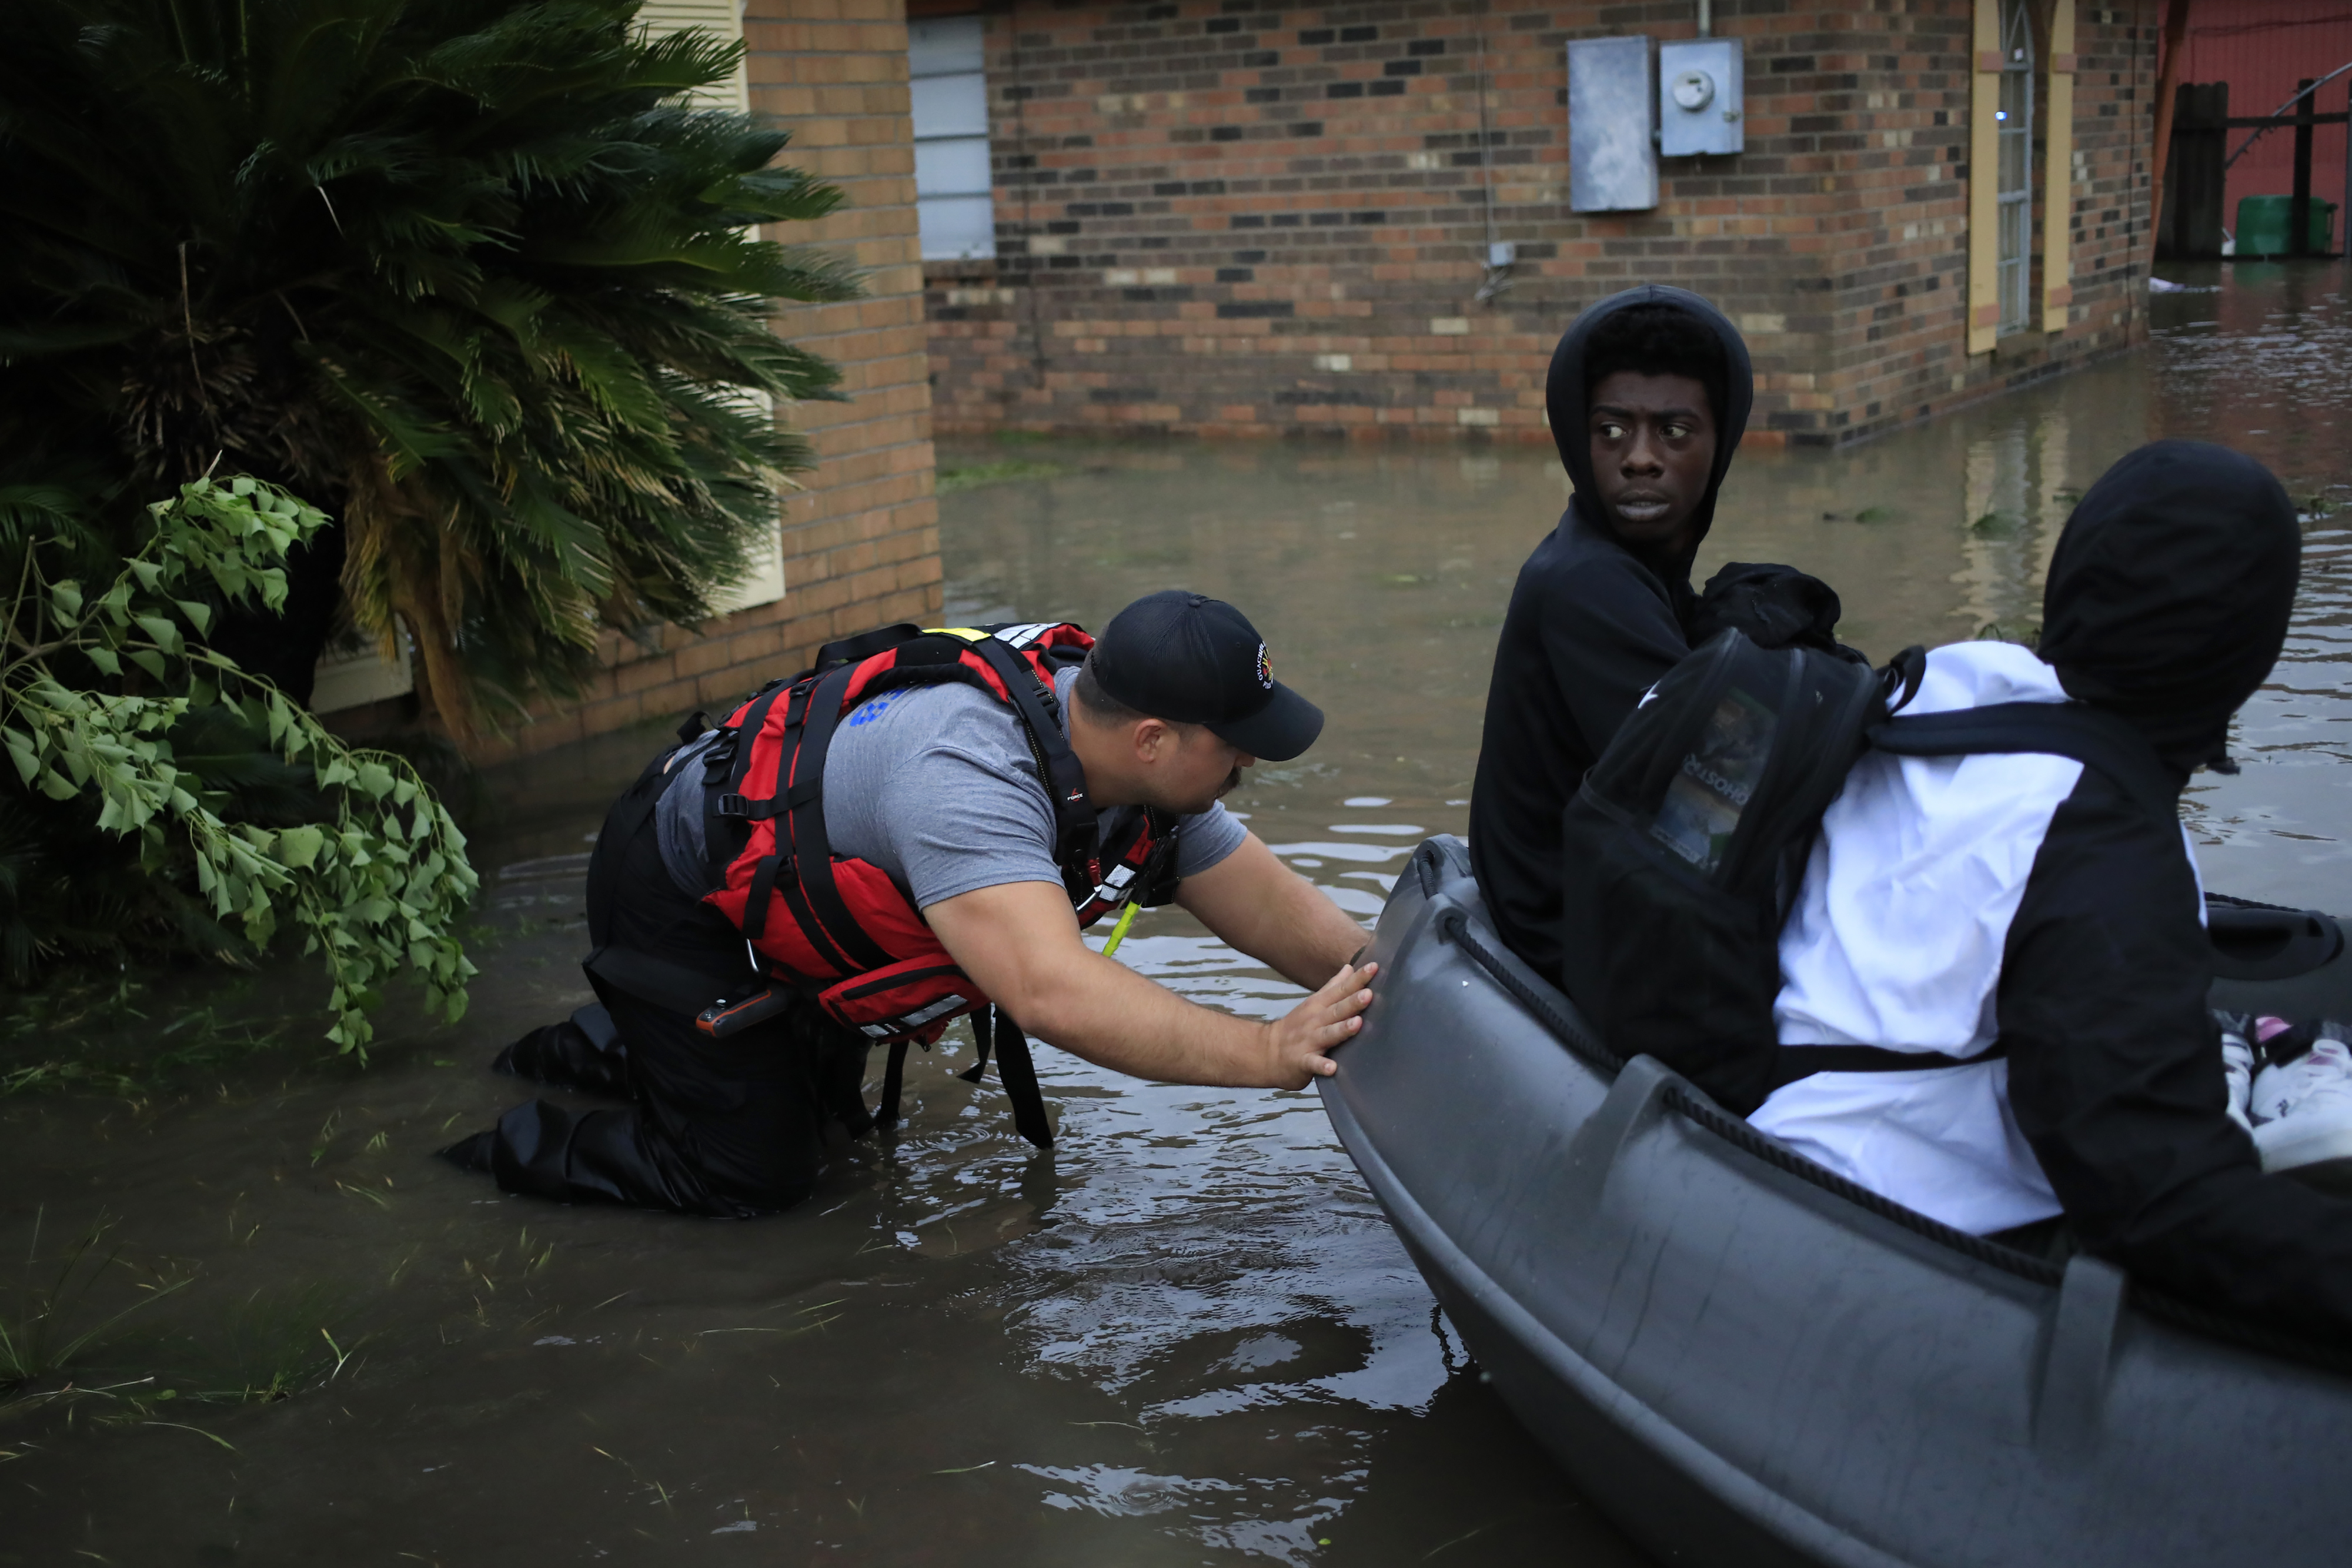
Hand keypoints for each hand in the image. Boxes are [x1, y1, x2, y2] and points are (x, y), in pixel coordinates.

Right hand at [1260, 959, 1378, 1087]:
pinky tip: (1332, 1068)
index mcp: (1319, 1005)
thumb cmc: (1296, 1026)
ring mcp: (1308, 1041)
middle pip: (1337, 1010)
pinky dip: (1322, 1066)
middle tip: (1369, 994)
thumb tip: (1350, 968)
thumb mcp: (1314, 1002)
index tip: (1374, 967)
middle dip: (1352, 1002)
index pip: (1341, 989)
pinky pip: (1313, 1064)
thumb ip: (1333, 986)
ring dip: (1342, 1029)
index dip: (1358, 979)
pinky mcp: (1302, 1062)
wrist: (1266, 1052)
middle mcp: (1315, 1021)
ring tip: (1357, 1024)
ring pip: (1328, 1034)